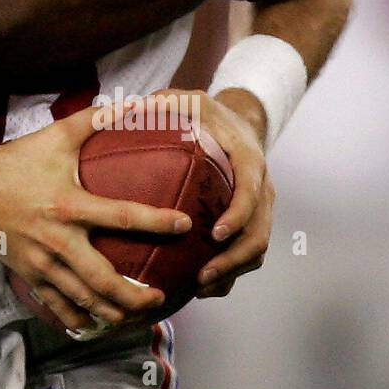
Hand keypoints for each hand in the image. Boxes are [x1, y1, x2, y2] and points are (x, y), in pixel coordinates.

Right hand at [0, 108, 191, 333]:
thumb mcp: (55, 136)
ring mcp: (42, 262)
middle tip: (162, 296)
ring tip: (138, 313)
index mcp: (68, 204)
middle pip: (104, 279)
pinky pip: (59, 305)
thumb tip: (132, 104)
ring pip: (84, 299)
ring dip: (115, 312)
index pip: (121, 216)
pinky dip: (80, 319)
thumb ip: (94, 121)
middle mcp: (57, 239)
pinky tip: (97, 324)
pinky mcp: (30, 274)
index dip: (156, 221)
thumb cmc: (15, 161)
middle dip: (137, 295)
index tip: (184, 224)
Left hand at [180, 87, 275, 297]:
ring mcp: (260, 209)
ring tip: (198, 288)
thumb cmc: (205, 112)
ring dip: (231, 273)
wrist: (237, 120)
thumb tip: (125, 111)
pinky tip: (198, 285)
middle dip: (233, 260)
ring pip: (255, 250)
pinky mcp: (251, 222)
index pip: (251, 192)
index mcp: (249, 159)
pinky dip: (228, 273)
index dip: (238, 215)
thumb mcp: (186, 100)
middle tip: (201, 276)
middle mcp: (262, 188)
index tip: (216, 234)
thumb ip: (162, 104)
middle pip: (259, 233)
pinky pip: (246, 254)